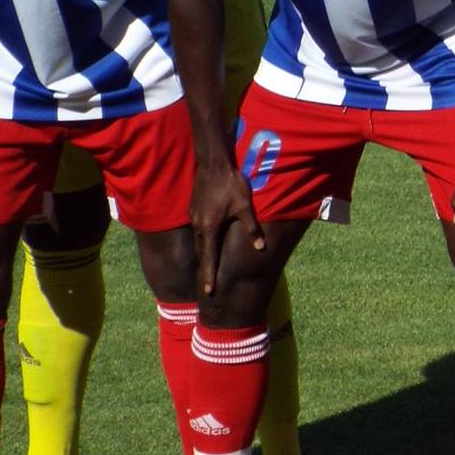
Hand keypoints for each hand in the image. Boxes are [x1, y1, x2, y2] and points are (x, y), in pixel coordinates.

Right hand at [191, 156, 263, 295]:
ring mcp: (193, 217)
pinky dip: (203, 240)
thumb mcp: (245, 206)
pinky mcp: (194, 209)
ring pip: (199, 241)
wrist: (214, 164)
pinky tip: (208, 241)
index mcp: (209, 227)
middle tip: (208, 284)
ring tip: (208, 266)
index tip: (209, 291)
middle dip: (205, 267)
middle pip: (202, 252)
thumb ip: (251, 228)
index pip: (209, 257)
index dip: (209, 275)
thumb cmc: (231, 184)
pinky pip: (198, 230)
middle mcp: (198, 225)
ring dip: (203, 254)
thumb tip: (260, 247)